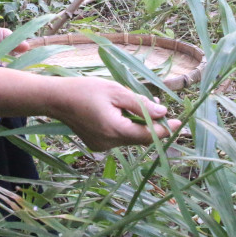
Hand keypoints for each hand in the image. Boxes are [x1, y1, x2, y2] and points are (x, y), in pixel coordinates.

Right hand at [46, 77, 181, 151]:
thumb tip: (162, 113)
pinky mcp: (97, 144)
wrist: (55, 99)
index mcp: (115, 130)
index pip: (148, 135)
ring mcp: (102, 146)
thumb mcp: (116, 91)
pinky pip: (119, 137)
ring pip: (130, 137)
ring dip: (139, 124)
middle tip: (159, 105)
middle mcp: (109, 144)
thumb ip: (140, 104)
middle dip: (152, 124)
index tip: (179, 123)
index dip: (165, 130)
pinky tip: (123, 112)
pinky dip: (126, 126)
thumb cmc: (84, 90)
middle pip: (140, 138)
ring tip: (140, 104)